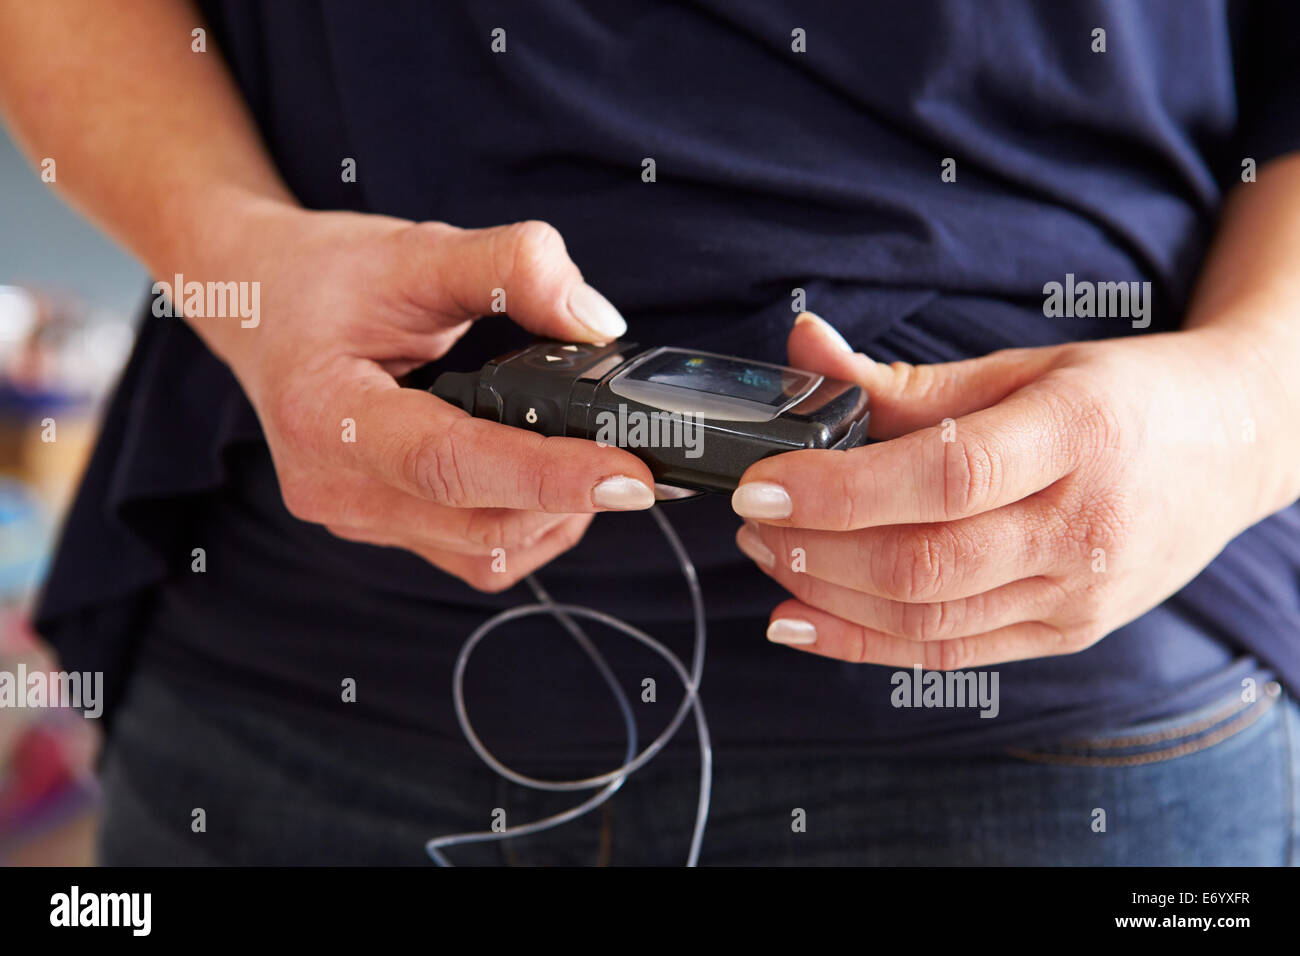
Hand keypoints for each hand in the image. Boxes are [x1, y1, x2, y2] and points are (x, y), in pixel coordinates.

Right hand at [191, 206, 656, 591]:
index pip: (449, 463)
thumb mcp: (414, 250)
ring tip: (590, 454)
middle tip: (642, 454)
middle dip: (573, 495)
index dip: (548, 473)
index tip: (632, 473)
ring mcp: (357, 520)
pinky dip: (528, 524)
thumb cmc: (329, 280)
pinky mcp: (384, 530)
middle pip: (480, 522)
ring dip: (555, 514)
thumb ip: (508, 267)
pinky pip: (474, 555)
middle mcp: (336, 488)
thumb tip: (598, 319)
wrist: (261, 308)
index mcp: (325, 414)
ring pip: (486, 552)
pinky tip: (546, 475)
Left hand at [733, 311, 1293, 667]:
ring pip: (927, 618)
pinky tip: (802, 621)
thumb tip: (802, 345)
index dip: (839, 489)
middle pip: (924, 562)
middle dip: (815, 550)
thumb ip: (904, 379)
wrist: (1235, 449)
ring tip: (769, 556)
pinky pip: (949, 654)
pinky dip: (862, 645)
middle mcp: (1085, 528)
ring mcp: (1080, 595)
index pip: (944, 475)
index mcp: (1079, 436)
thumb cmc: (1119, 397)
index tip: (761, 486)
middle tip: (753, 521)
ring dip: (827, 596)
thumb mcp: (1021, 368)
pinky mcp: (1067, 634)